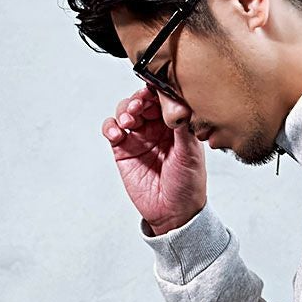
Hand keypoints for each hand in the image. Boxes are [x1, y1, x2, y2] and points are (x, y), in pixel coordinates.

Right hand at [102, 85, 206, 234]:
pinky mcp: (123, 150)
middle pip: (142, 101)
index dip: (157, 92)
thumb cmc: (188, 185)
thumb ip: (183, 128)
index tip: (152, 88)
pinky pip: (112, 130)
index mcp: (177, 126)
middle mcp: (157, 128)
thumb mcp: (191, 155)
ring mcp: (139, 138)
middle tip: (138, 106)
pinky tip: (118, 133)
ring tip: (129, 121)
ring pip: (126, 111)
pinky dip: (111, 126)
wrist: (174, 213)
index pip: (164, 100)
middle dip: (138, 99)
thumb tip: (178, 103)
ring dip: (124, 111)